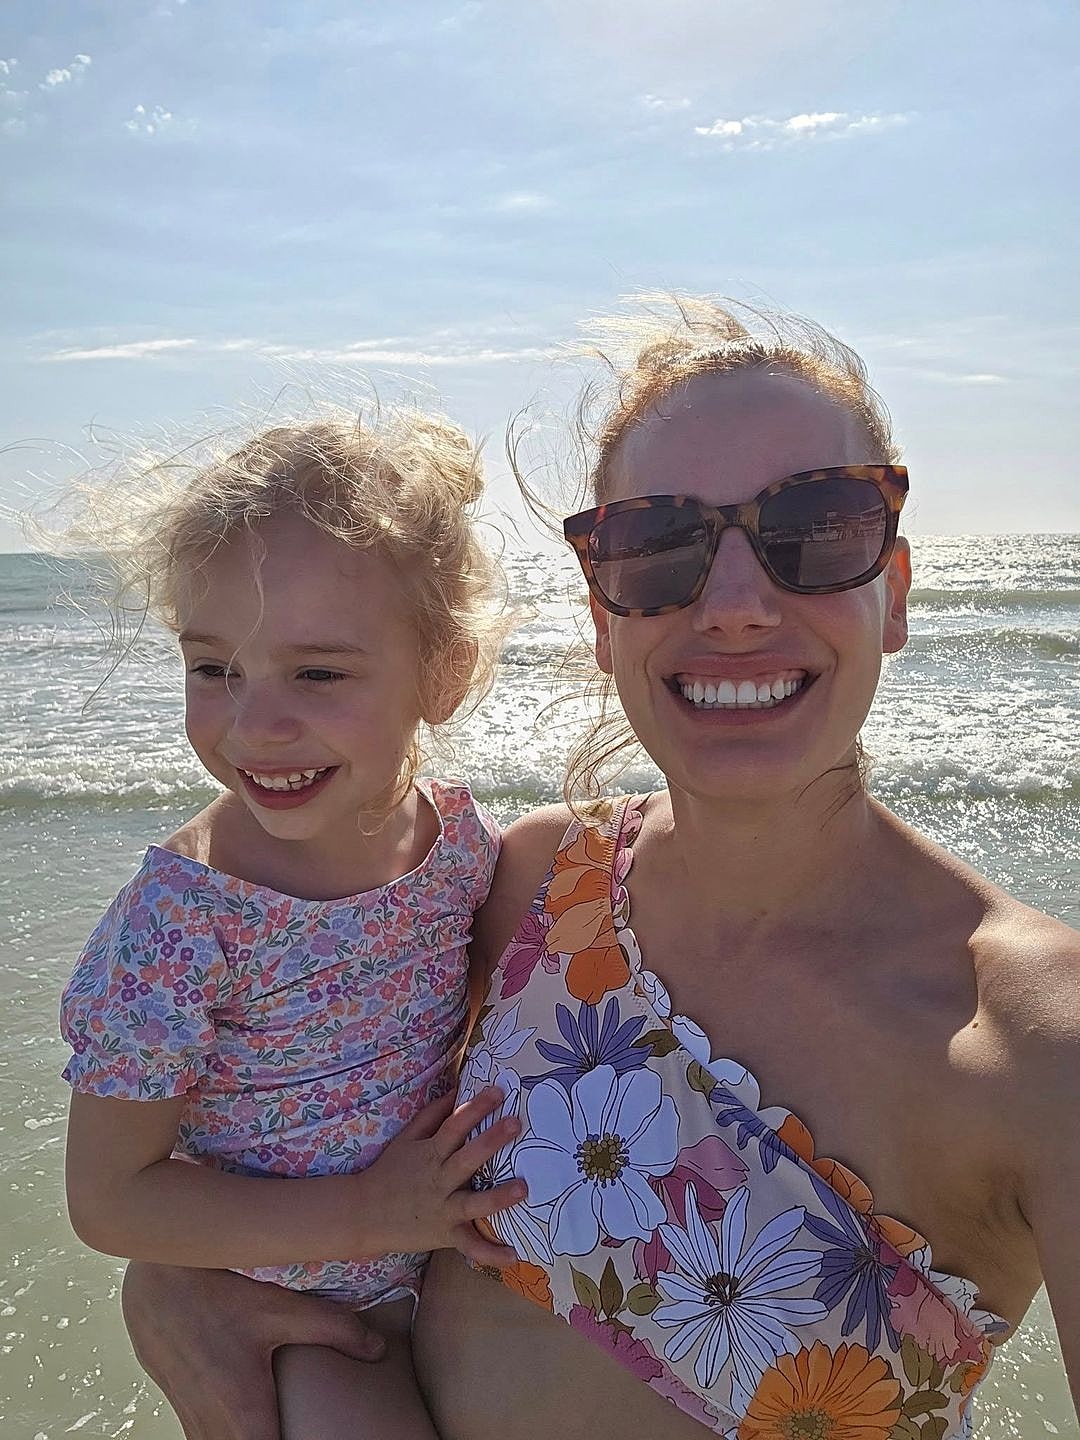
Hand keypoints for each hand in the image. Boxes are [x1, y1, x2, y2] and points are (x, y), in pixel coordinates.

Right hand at [122, 1261, 384, 1439]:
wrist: (156, 1283)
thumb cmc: (218, 1292)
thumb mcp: (279, 1306)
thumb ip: (334, 1328)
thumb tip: (378, 1349)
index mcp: (243, 1414)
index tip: (316, 1435)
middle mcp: (213, 1430)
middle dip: (283, 1438)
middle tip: (303, 1424)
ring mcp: (193, 1427)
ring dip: (254, 1438)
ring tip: (283, 1422)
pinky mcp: (184, 1416)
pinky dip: (235, 1434)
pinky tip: (254, 1418)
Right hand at [358, 1085, 525, 1265]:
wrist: (363, 1214)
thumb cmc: (389, 1172)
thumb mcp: (406, 1139)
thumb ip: (431, 1115)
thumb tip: (457, 1090)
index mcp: (430, 1153)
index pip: (454, 1126)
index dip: (475, 1108)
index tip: (498, 1092)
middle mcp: (439, 1180)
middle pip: (467, 1159)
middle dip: (491, 1141)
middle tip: (515, 1123)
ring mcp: (443, 1209)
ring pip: (473, 1203)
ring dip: (498, 1197)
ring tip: (523, 1189)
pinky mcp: (445, 1235)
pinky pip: (470, 1247)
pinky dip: (490, 1254)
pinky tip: (514, 1255)